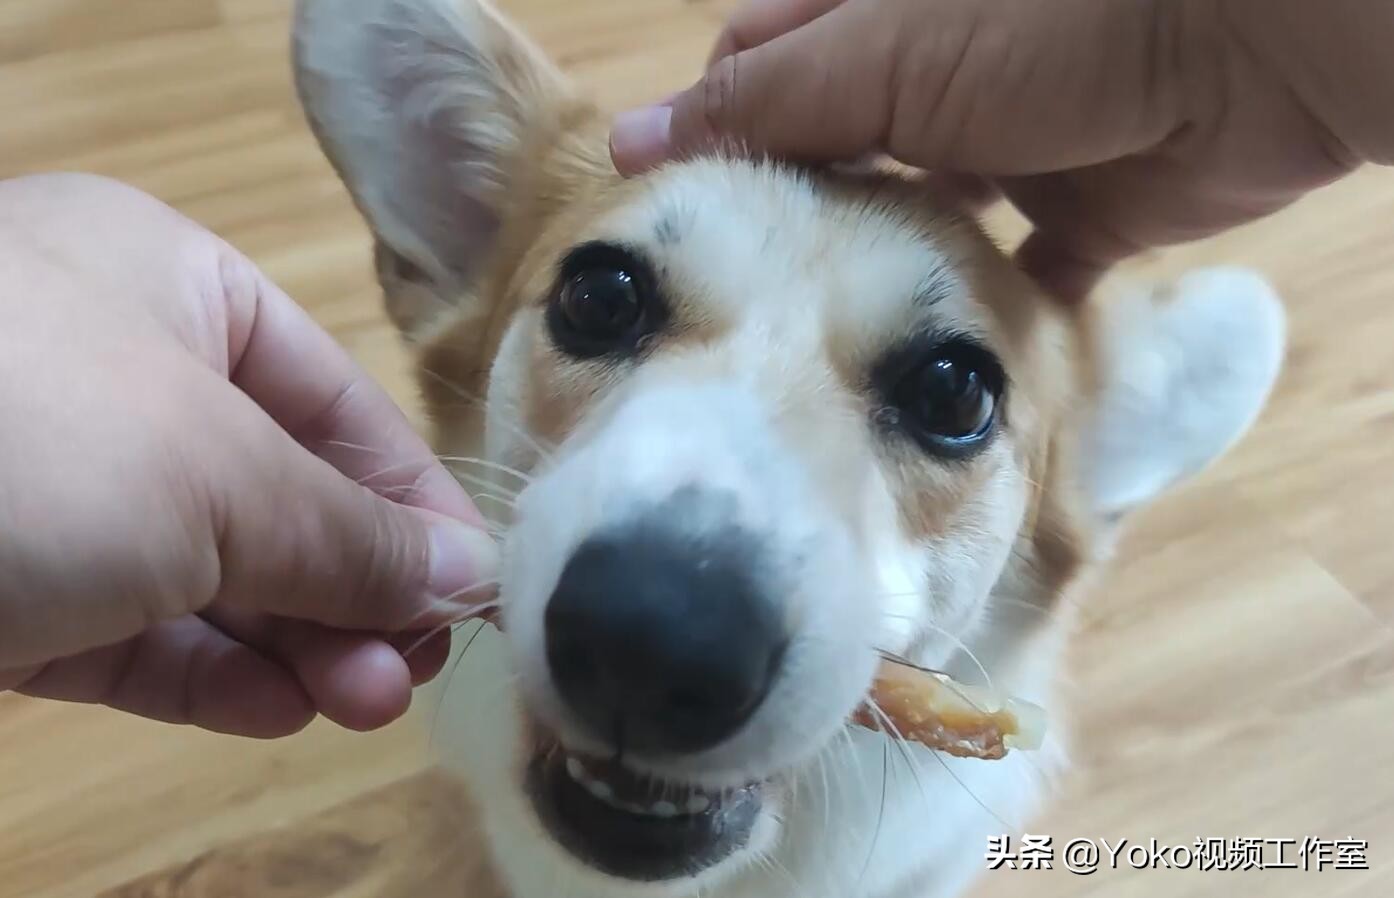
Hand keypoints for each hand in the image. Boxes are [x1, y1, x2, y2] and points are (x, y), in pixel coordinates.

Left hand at [0, 174, 497, 737]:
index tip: (471, 588)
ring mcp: (42, 484)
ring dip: (293, 639)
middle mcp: (104, 374)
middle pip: (271, 492)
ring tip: (363, 702)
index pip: (328, 399)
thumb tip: (463, 575)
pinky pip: (125, 627)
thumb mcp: (218, 477)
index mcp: (163, 286)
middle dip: (350, 586)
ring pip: (202, 571)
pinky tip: (277, 708)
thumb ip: (348, 533)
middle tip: (412, 669)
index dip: (408, 497)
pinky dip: (204, 671)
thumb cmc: (25, 436)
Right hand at [610, 0, 1391, 297]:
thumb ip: (756, 106)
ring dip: (885, 273)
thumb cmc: (1043, 23)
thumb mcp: (874, 57)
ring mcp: (1011, 148)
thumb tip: (625, 145)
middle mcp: (934, 81)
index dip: (714, 140)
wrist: (1247, 42)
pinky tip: (938, 365)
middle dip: (797, 222)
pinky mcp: (1083, 215)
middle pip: (836, 161)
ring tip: (828, 343)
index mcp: (871, 20)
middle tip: (744, 306)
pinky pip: (1019, 277)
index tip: (678, 226)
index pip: (757, 76)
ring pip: (920, 223)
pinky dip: (988, 316)